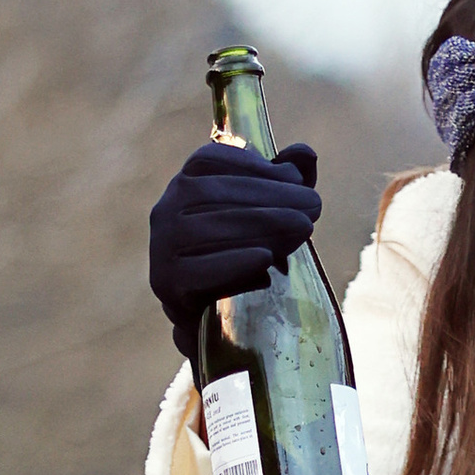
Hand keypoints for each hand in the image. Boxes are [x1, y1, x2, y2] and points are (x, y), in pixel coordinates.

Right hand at [148, 139, 320, 361]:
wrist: (224, 321)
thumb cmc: (249, 255)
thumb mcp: (274, 213)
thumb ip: (287, 181)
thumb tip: (305, 153)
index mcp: (185, 185)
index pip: (208, 161)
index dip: (252, 165)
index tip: (294, 179)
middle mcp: (165, 212)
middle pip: (208, 193)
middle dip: (267, 197)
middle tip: (313, 207)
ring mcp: (161, 249)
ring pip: (202, 230)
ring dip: (258, 225)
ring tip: (302, 229)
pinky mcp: (167, 286)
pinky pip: (195, 272)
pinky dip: (232, 263)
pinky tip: (265, 259)